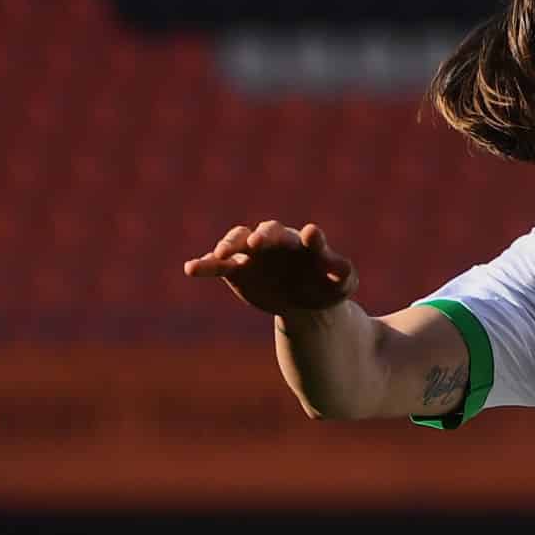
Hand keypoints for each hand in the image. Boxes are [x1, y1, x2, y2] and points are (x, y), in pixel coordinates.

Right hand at [182, 221, 356, 314]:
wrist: (304, 302)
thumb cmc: (327, 287)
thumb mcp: (341, 284)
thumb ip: (342, 273)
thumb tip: (342, 268)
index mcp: (306, 245)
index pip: (308, 237)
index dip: (311, 237)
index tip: (311, 234)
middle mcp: (277, 242)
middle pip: (269, 232)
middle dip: (264, 236)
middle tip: (257, 242)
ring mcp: (254, 254)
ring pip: (238, 242)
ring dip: (229, 245)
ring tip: (220, 254)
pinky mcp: (236, 270)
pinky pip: (217, 265)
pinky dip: (204, 265)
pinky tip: (191, 268)